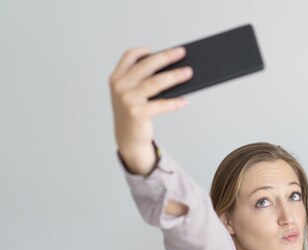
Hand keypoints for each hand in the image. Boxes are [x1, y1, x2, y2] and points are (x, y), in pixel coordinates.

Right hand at [108, 46, 192, 173]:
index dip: (143, 51)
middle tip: (181, 52)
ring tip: (189, 73)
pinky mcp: (137, 113)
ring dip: (175, 76)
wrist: (127, 139)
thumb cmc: (134, 112)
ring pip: (156, 83)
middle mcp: (120, 87)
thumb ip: (142, 81)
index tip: (157, 49)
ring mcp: (127, 100)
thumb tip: (172, 69)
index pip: (129, 56)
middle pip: (146, 66)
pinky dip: (175, 102)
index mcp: (116, 78)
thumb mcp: (132, 94)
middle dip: (166, 57)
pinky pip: (161, 104)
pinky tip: (185, 101)